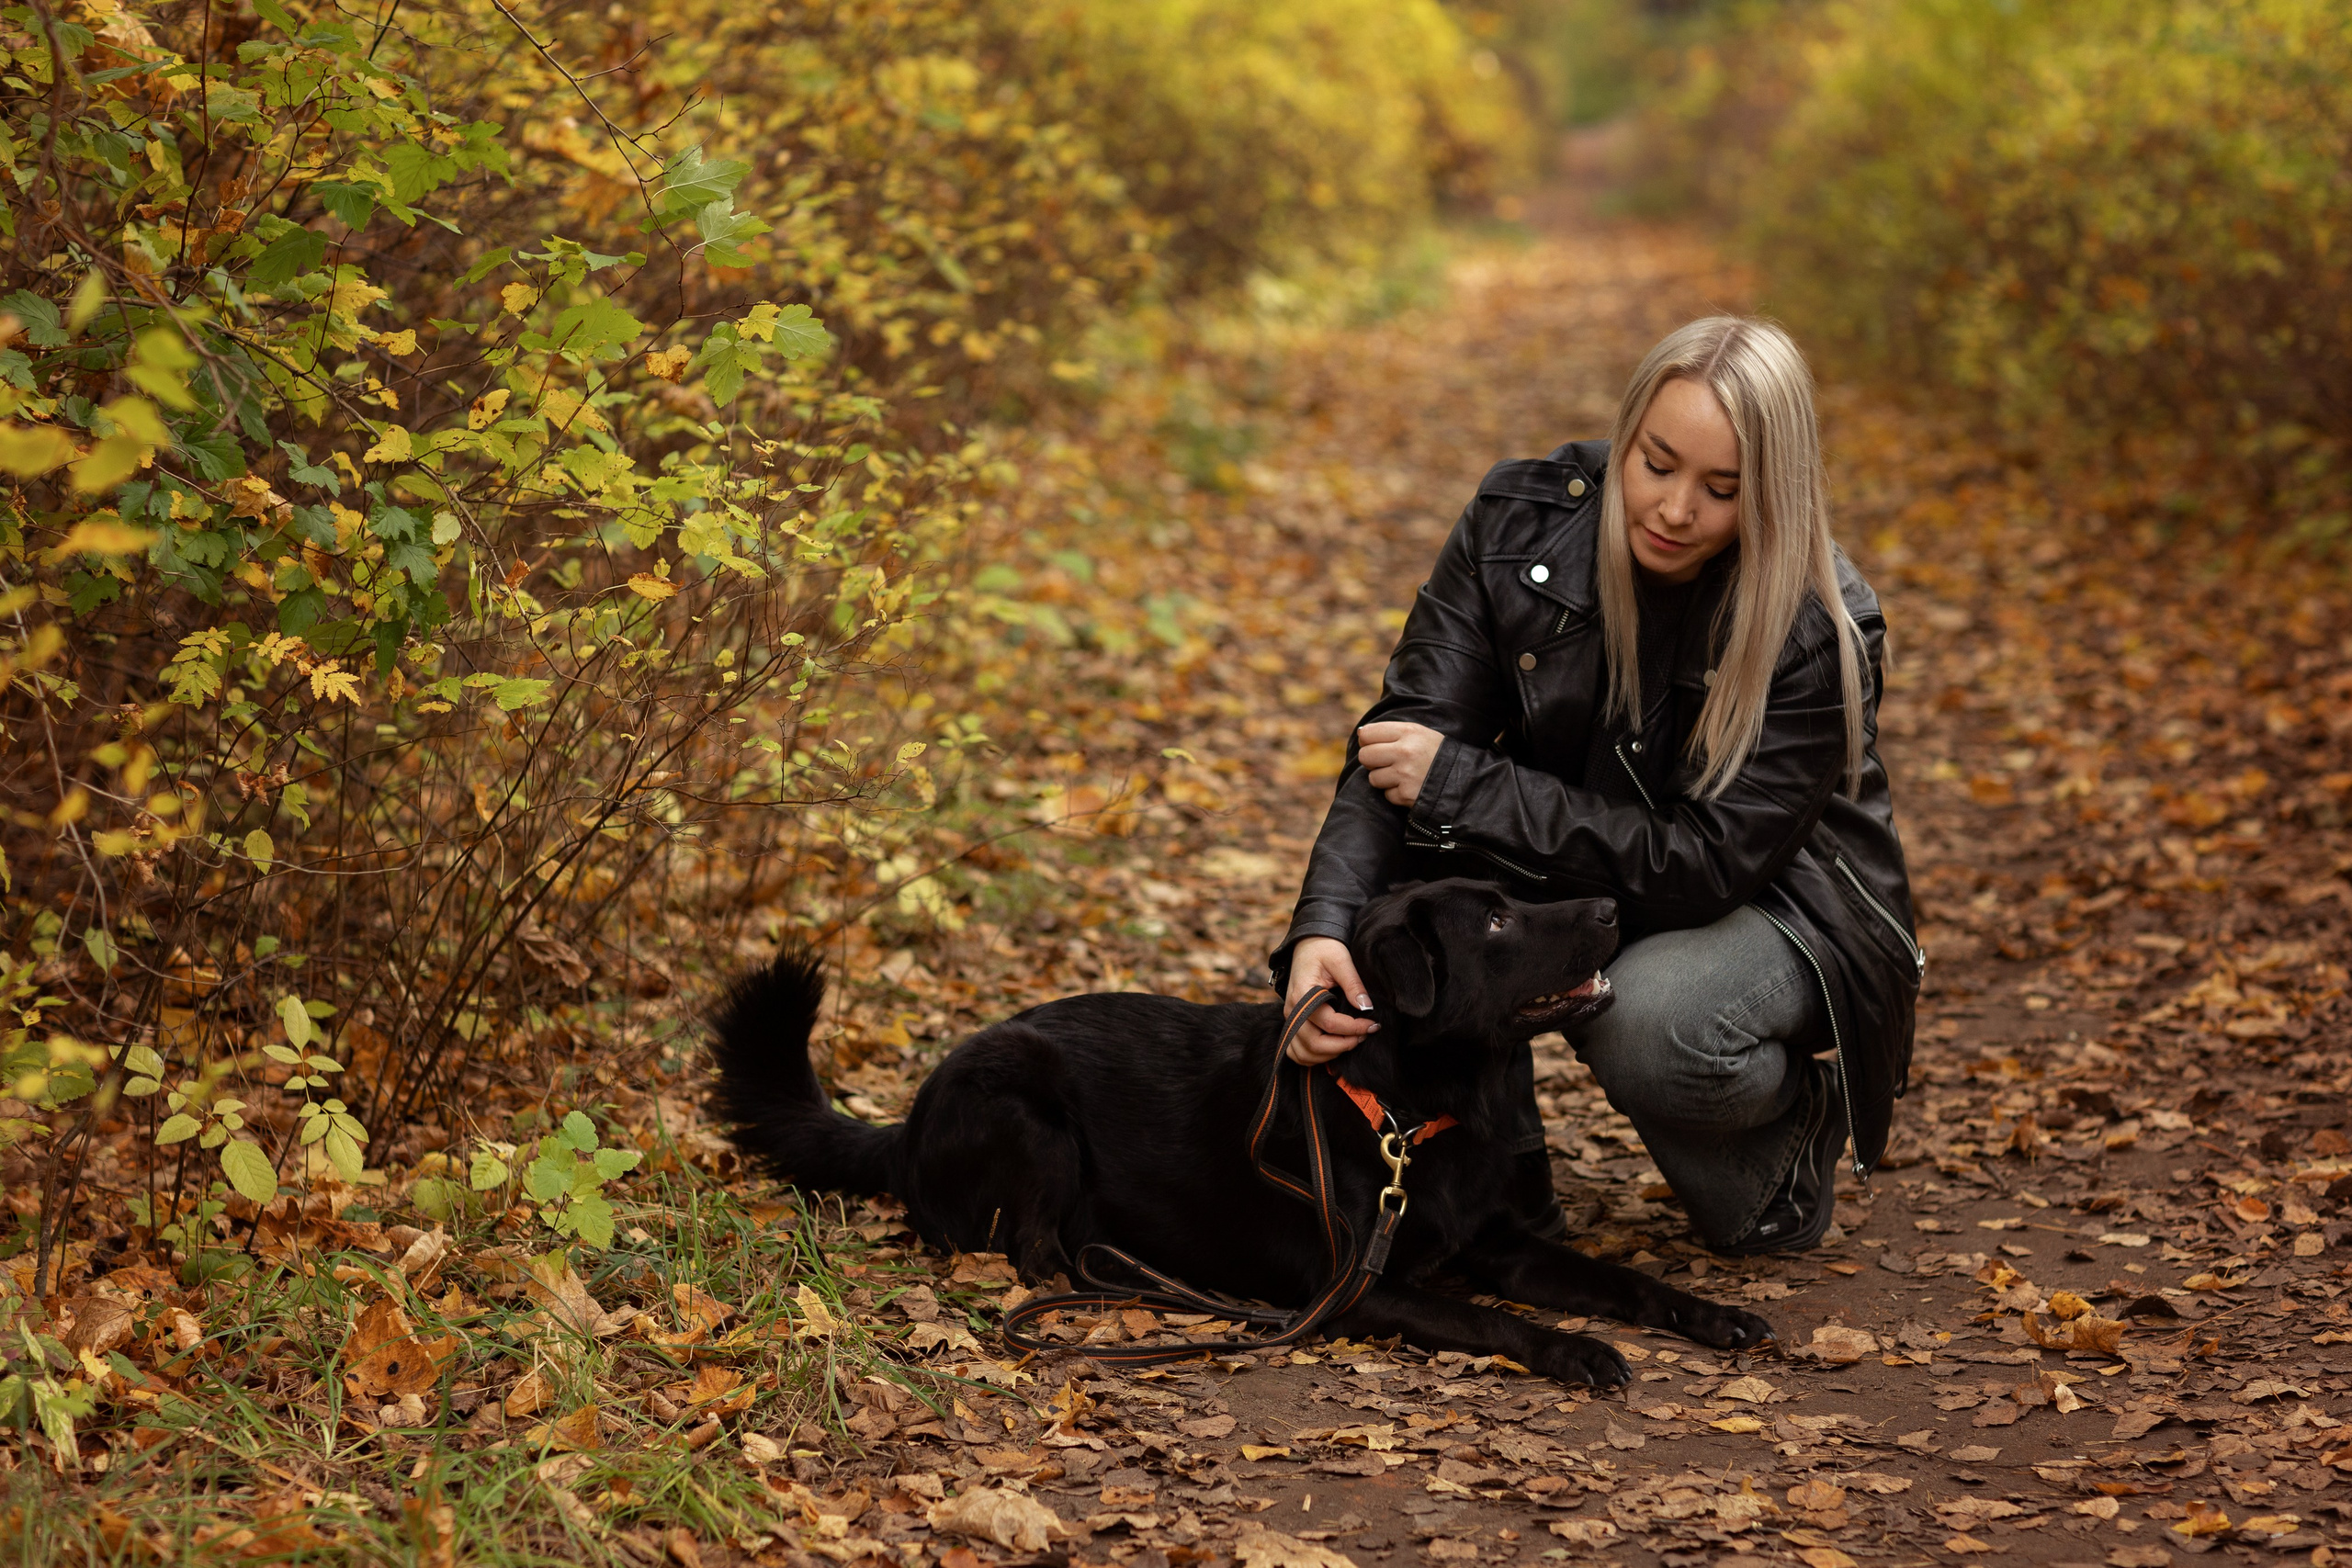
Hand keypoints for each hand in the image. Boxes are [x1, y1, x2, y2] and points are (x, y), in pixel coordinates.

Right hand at [1284, 937, 1377, 1062]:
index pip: (1328, 1023)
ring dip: (1329, 1054)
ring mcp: (1290, 1018)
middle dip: (1343, 1045)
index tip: (1373, 1025)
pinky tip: (1333, 1049)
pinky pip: (1296, 1051)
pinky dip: (1313, 1057)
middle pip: (1314, 1043)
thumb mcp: (1341, 960)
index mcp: (1303, 994)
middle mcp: (1292, 1010)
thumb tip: (1366, 1007)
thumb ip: (1353, 984)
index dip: (1353, 1028)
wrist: (1308, 944)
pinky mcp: (1293, 1022)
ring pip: (1304, 1053)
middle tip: (1364, 1035)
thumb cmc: (1324, 949)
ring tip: (1350, 1042)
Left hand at [1358, 720, 1443, 807]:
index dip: (1367, 742)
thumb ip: (1393, 732)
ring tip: (1403, 776)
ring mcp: (1405, 774)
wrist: (1464, 780)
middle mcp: (1405, 751)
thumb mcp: (1421, 734)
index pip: (1368, 733)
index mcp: (1408, 732)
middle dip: (1372, 762)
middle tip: (1386, 763)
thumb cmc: (1437, 755)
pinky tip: (1411, 788)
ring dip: (1384, 780)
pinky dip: (1396, 794)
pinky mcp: (1406, 794)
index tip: (1374, 746)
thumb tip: (1361, 734)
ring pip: (1373, 778)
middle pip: (1365, 756)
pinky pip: (1387, 795)